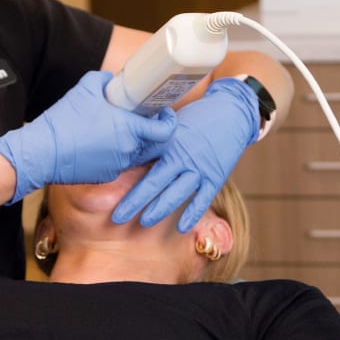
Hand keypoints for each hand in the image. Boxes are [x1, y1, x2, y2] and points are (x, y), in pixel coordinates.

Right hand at [0, 70, 175, 201]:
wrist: (41, 153)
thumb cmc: (64, 121)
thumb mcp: (84, 88)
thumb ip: (104, 80)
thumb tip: (112, 80)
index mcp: (129, 129)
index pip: (166, 131)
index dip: (169, 121)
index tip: (164, 112)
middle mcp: (128, 150)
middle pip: (154, 144)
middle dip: (153, 132)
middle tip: (144, 119)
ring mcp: (118, 166)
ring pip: (136, 154)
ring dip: (133, 143)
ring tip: (118, 129)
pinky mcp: (105, 176)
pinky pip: (119, 163)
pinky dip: (116, 154)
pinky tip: (101, 143)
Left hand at [111, 77, 258, 232]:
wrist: (232, 112)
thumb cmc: (197, 118)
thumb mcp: (171, 125)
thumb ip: (152, 142)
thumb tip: (127, 154)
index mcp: (167, 141)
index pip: (140, 161)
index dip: (124, 177)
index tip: (107, 191)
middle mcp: (182, 156)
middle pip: (154, 182)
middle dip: (135, 201)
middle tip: (117, 217)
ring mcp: (200, 168)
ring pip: (176, 193)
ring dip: (159, 209)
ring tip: (144, 222)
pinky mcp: (216, 177)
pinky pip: (203, 199)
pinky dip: (193, 214)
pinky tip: (182, 227)